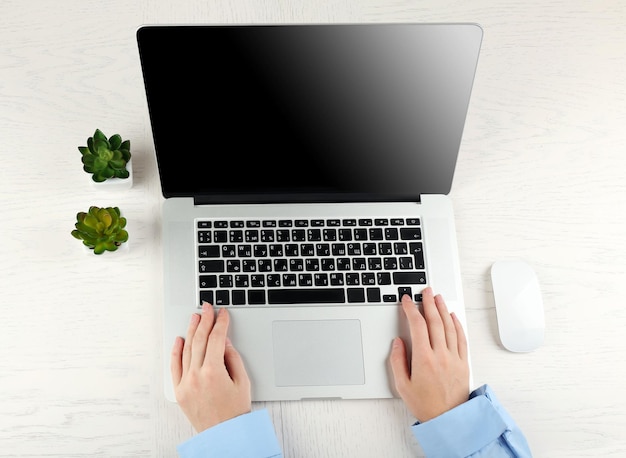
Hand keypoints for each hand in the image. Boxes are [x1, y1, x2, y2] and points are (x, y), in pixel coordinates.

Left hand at [171, 302, 250, 431]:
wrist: (224, 434)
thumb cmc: (236, 410)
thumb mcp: (242, 381)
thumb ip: (232, 357)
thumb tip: (223, 341)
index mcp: (214, 372)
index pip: (216, 339)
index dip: (220, 323)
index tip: (223, 313)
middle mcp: (196, 376)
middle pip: (200, 340)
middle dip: (205, 321)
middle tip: (208, 308)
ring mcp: (185, 383)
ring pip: (186, 350)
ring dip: (191, 331)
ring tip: (195, 317)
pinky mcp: (179, 391)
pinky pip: (175, 366)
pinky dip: (176, 351)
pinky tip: (180, 338)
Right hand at [389, 288, 469, 421]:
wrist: (448, 420)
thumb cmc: (425, 405)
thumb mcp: (402, 386)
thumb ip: (397, 361)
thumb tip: (398, 342)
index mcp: (424, 359)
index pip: (417, 326)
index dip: (411, 310)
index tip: (407, 301)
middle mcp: (440, 355)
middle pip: (435, 321)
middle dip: (429, 303)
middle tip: (425, 291)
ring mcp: (454, 358)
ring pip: (449, 326)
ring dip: (443, 309)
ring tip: (437, 298)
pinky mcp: (463, 362)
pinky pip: (461, 338)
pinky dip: (457, 324)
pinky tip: (452, 316)